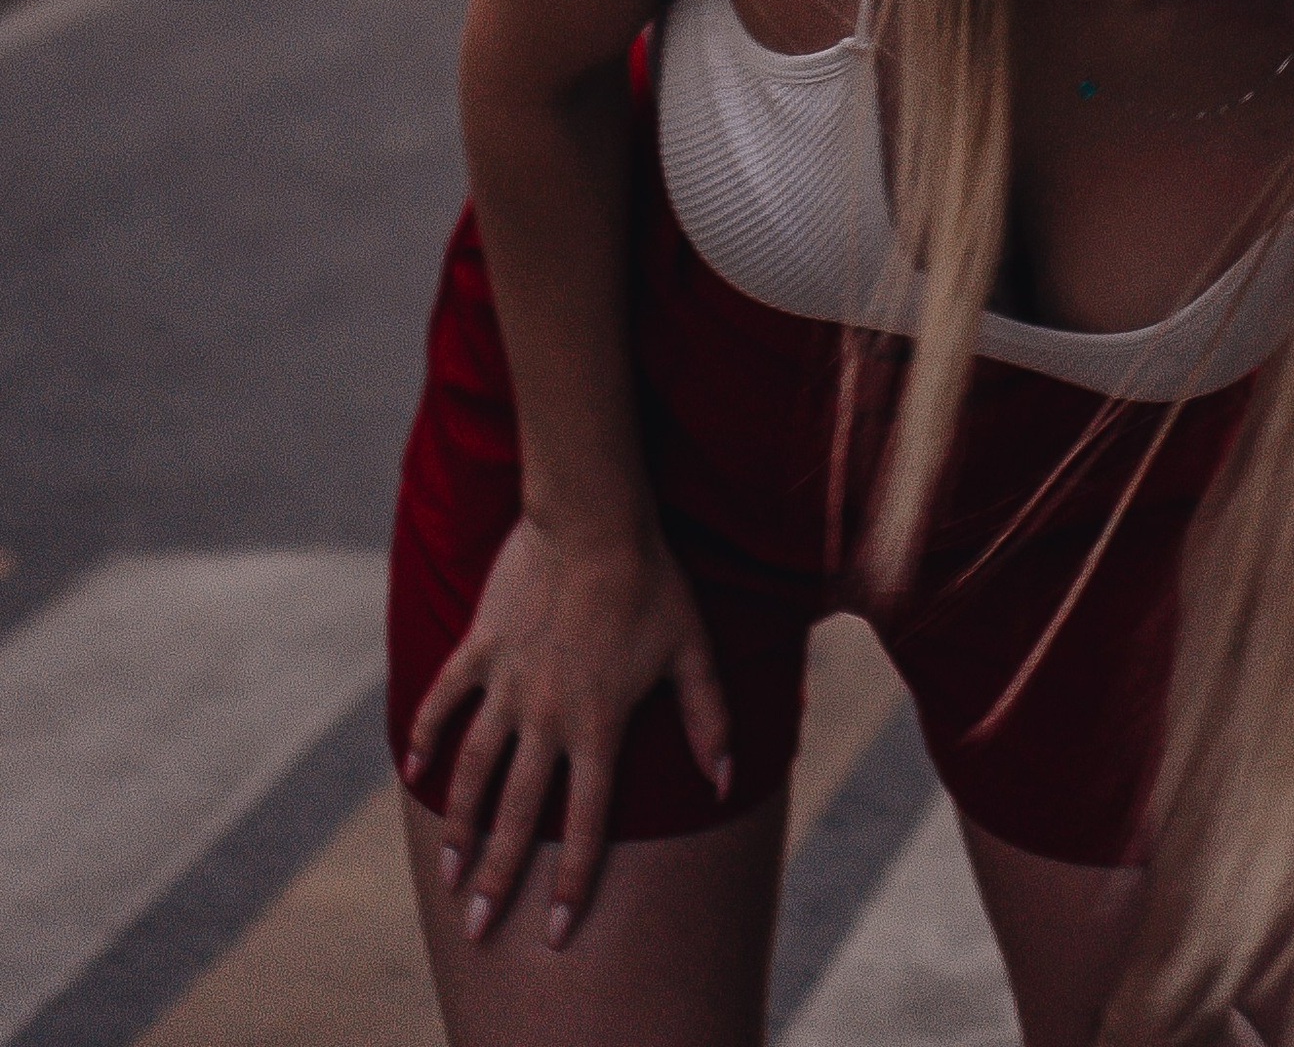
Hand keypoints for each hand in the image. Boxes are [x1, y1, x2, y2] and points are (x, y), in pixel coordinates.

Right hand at [403, 514, 731, 948]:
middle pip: (520, 814)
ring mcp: (508, 683)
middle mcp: (547, 717)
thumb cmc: (653, 582)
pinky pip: (445, 698)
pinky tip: (413, 767)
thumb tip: (725, 780)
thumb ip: (709, 718)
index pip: (588, 824)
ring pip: (476, 769)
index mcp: (599, 726)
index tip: (555, 932)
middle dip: (500, 876)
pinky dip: (426, 732)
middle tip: (477, 923)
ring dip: (461, 822)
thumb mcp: (693, 650)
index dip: (573, 883)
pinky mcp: (480, 647)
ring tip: (451, 868)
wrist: (595, 518)